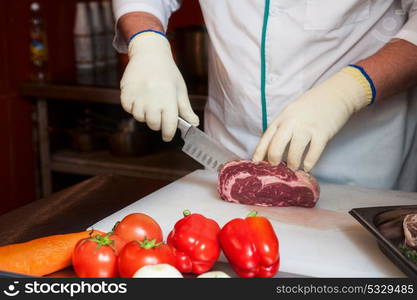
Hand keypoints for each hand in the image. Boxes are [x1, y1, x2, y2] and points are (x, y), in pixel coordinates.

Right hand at [120, 32, 198, 141]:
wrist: (150, 54)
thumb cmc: (168, 73)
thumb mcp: (180, 90)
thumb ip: (185, 109)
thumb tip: (194, 124)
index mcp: (169, 100)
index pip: (168, 126)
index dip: (168, 134)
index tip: (168, 136)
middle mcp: (153, 100)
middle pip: (153, 125)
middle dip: (157, 123)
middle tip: (159, 113)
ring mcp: (138, 97)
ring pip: (139, 118)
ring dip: (144, 114)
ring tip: (149, 101)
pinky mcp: (126, 93)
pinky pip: (128, 109)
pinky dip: (132, 106)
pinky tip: (139, 97)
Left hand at [253, 67, 372, 170]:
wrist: (335, 94)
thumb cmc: (311, 106)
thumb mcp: (291, 113)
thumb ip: (282, 127)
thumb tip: (272, 148)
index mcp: (282, 118)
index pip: (266, 137)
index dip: (259, 152)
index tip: (256, 163)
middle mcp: (291, 123)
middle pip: (276, 146)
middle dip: (274, 160)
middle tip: (276, 168)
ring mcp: (307, 128)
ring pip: (294, 153)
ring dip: (292, 164)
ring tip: (293, 167)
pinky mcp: (322, 133)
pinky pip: (313, 153)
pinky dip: (309, 163)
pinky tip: (307, 167)